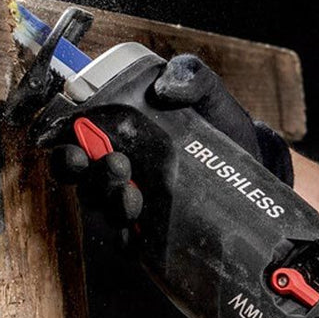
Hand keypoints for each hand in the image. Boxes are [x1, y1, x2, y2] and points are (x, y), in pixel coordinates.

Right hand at [48, 54, 292, 225]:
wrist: (255, 164)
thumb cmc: (221, 126)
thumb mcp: (208, 93)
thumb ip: (191, 76)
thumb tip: (166, 87)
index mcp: (121, 131)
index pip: (76, 135)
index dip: (63, 141)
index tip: (75, 145)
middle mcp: (120, 165)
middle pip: (81, 175)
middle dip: (84, 173)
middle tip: (113, 164)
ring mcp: (134, 198)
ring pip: (101, 206)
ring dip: (110, 201)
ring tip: (133, 194)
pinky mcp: (150, 230)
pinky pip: (126, 241)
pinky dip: (127, 239)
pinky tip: (138, 233)